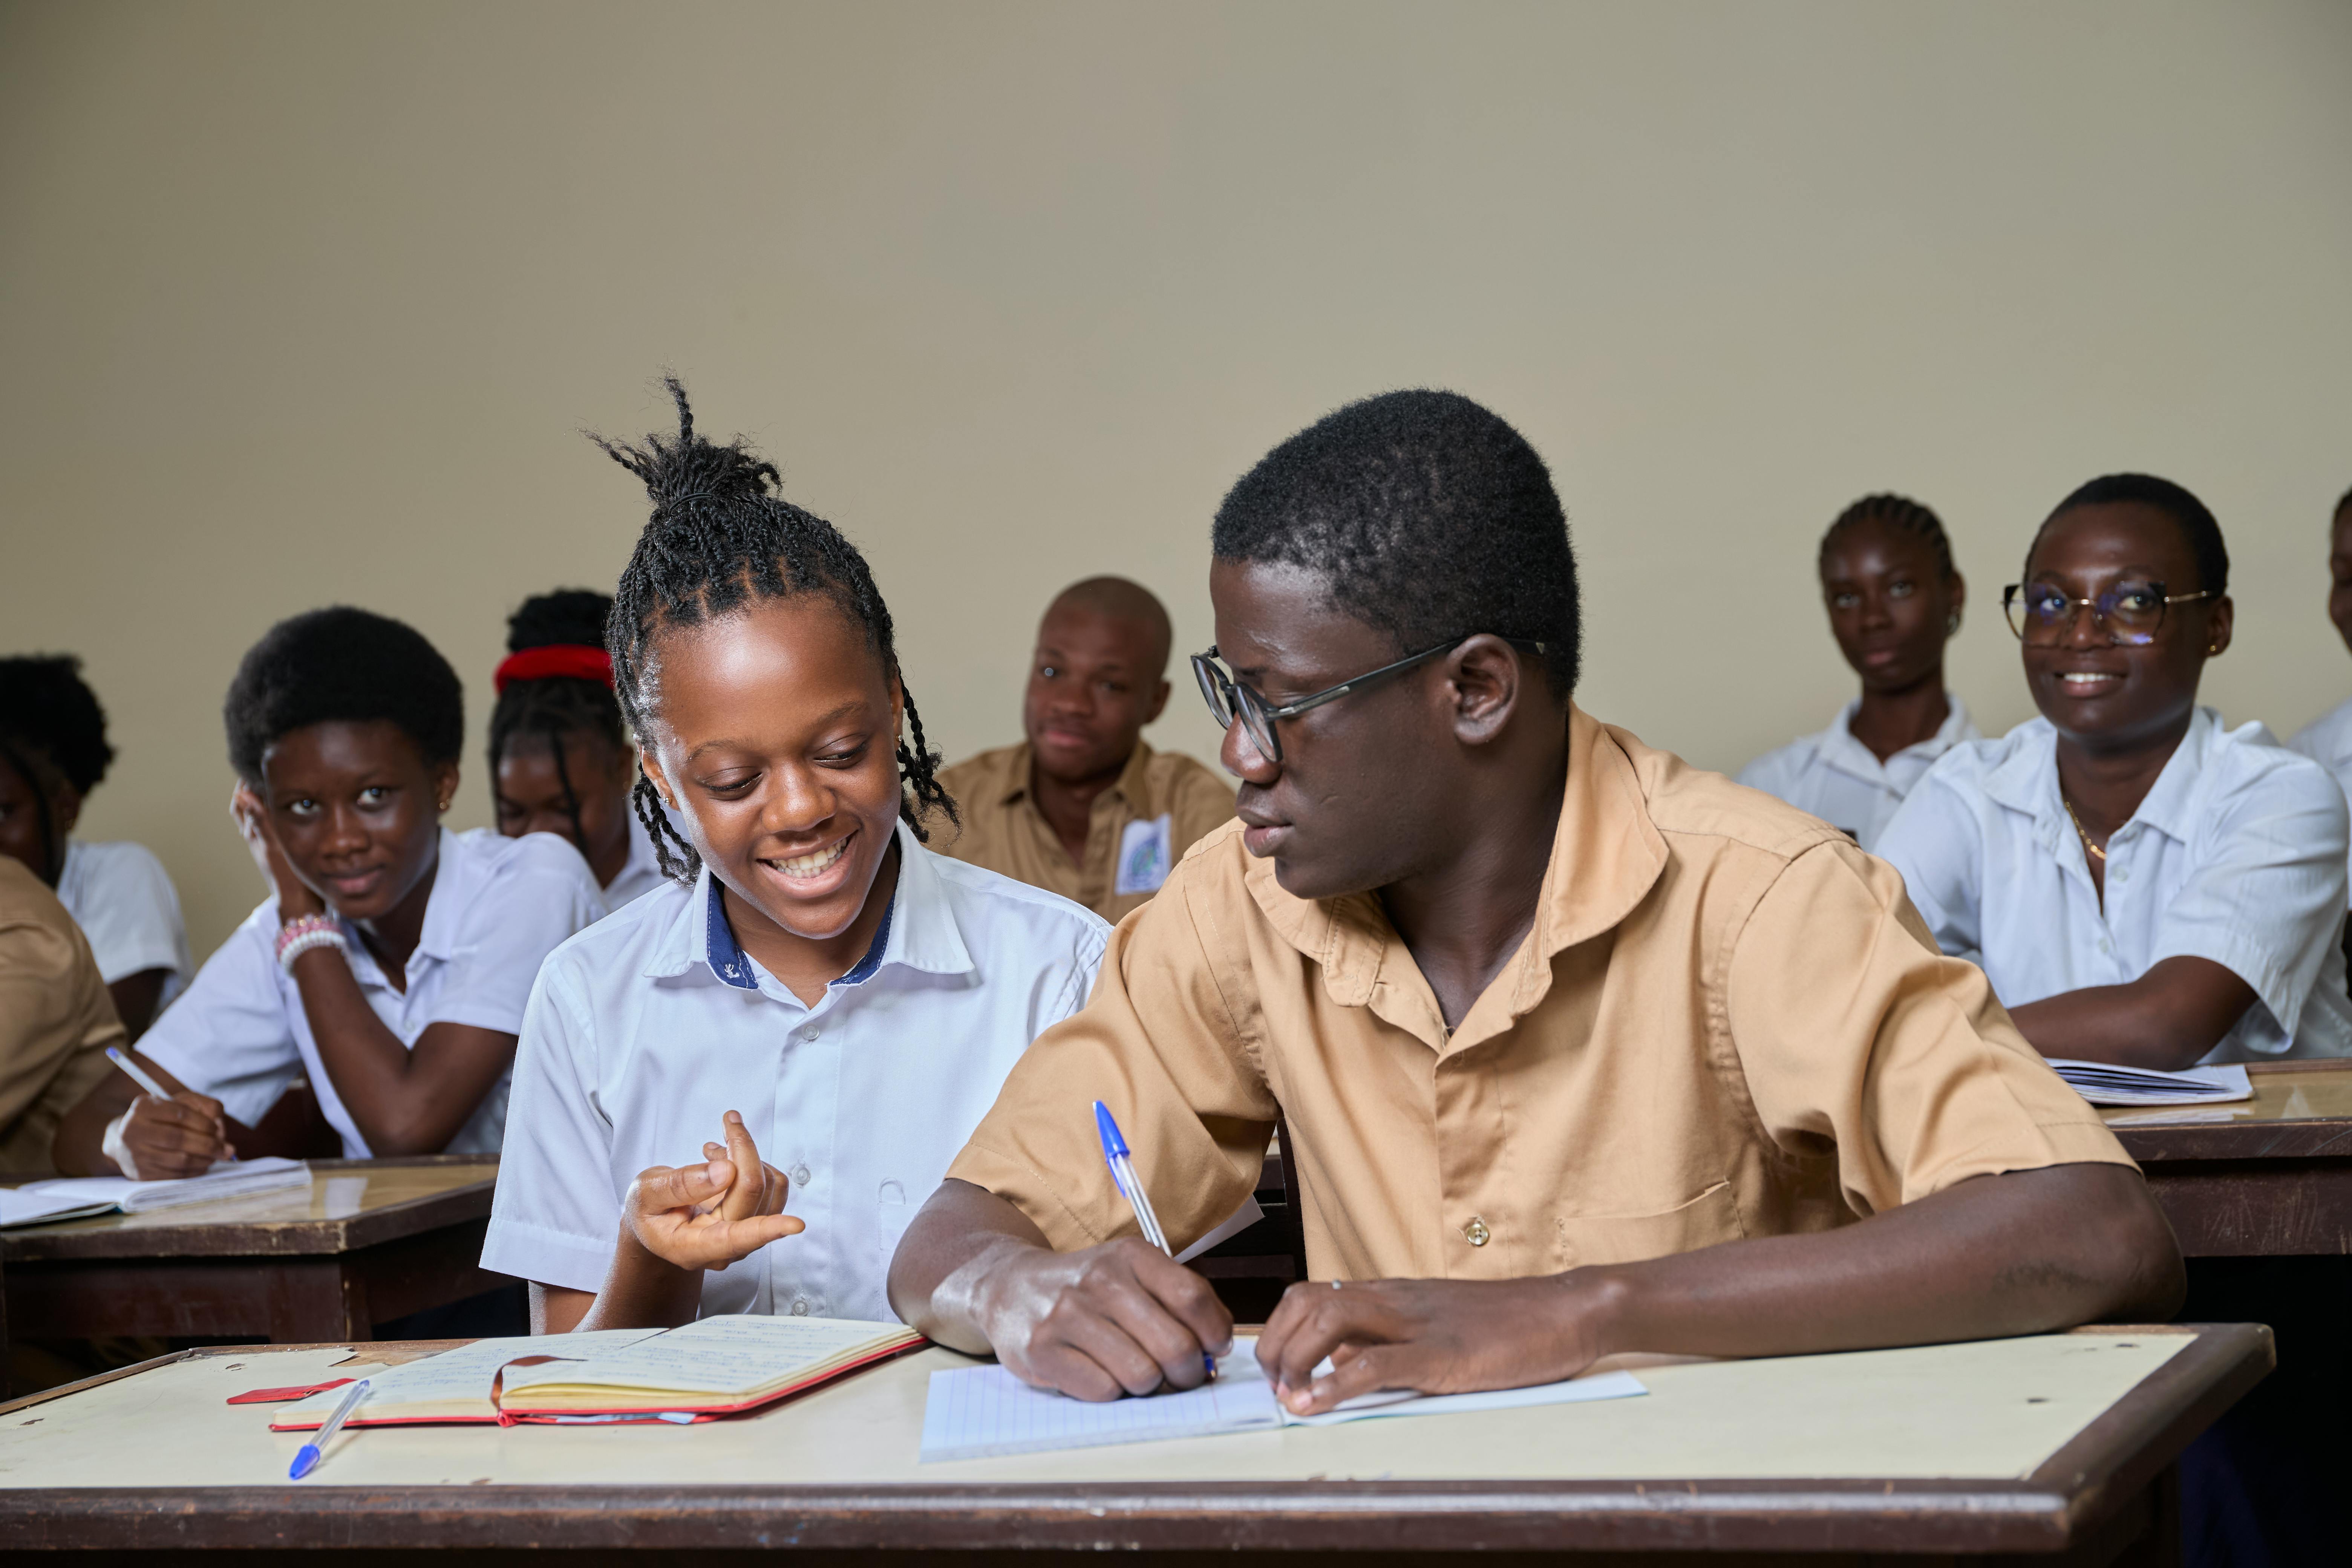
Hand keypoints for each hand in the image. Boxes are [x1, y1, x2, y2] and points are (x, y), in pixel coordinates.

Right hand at [119, 1091, 234, 1178]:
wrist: (129, 1142)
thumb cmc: (163, 1119)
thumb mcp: (183, 1103)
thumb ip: (206, 1106)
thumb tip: (220, 1126)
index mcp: (143, 1106)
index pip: (180, 1114)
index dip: (204, 1123)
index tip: (218, 1129)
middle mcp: (133, 1129)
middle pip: (179, 1139)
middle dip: (209, 1144)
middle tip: (226, 1148)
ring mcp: (135, 1154)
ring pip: (179, 1160)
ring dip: (205, 1159)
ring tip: (217, 1155)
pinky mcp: (140, 1174)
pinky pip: (175, 1175)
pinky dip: (195, 1171)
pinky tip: (203, 1164)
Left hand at [229, 783, 320, 917]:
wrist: (301, 905)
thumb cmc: (288, 876)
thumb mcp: (274, 844)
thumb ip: (261, 819)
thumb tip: (242, 794)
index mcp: (254, 834)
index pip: (241, 802)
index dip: (244, 783)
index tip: (254, 765)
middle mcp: (258, 839)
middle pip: (247, 808)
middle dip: (252, 789)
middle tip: (264, 771)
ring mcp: (269, 847)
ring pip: (261, 818)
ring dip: (266, 801)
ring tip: (278, 786)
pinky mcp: (280, 853)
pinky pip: (274, 828)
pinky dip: (278, 815)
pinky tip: (292, 812)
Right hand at [619, 1110, 802, 1272]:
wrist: (655, 1221)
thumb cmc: (649, 1209)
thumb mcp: (647, 1194)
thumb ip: (679, 1185)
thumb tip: (725, 1171)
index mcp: (693, 1248)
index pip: (736, 1238)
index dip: (768, 1230)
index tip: (797, 1225)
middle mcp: (726, 1248)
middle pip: (753, 1190)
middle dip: (742, 1147)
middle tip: (728, 1119)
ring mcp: (746, 1236)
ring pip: (770, 1184)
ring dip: (746, 1155)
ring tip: (714, 1151)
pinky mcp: (758, 1219)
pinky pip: (774, 1184)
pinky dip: (754, 1162)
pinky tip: (727, 1160)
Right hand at [971, 1237, 1231, 1400]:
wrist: (1009, 1286)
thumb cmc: (1086, 1289)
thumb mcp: (1131, 1273)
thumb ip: (1176, 1301)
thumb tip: (1218, 1348)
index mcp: (1130, 1256)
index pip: (1193, 1298)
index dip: (1215, 1333)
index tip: (1214, 1349)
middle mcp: (1100, 1280)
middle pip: (1175, 1345)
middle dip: (1187, 1372)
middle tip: (1180, 1376)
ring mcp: (1067, 1315)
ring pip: (1142, 1375)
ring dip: (1149, 1386)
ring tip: (1136, 1373)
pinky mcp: (1043, 1350)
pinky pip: (1104, 1391)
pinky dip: (1112, 1393)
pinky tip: (1101, 1374)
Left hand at [1254, 1275, 1613, 1415]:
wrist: (1565, 1311)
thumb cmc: (1507, 1324)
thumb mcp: (1435, 1326)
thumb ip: (1389, 1339)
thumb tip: (1341, 1364)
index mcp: (1392, 1295)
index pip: (1311, 1295)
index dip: (1280, 1331)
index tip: (1276, 1371)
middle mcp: (1395, 1301)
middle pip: (1306, 1301)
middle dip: (1275, 1345)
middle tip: (1276, 1387)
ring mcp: (1418, 1324)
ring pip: (1329, 1320)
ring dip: (1296, 1360)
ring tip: (1292, 1397)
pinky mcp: (1443, 1354)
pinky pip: (1375, 1364)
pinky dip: (1336, 1385)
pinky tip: (1317, 1406)